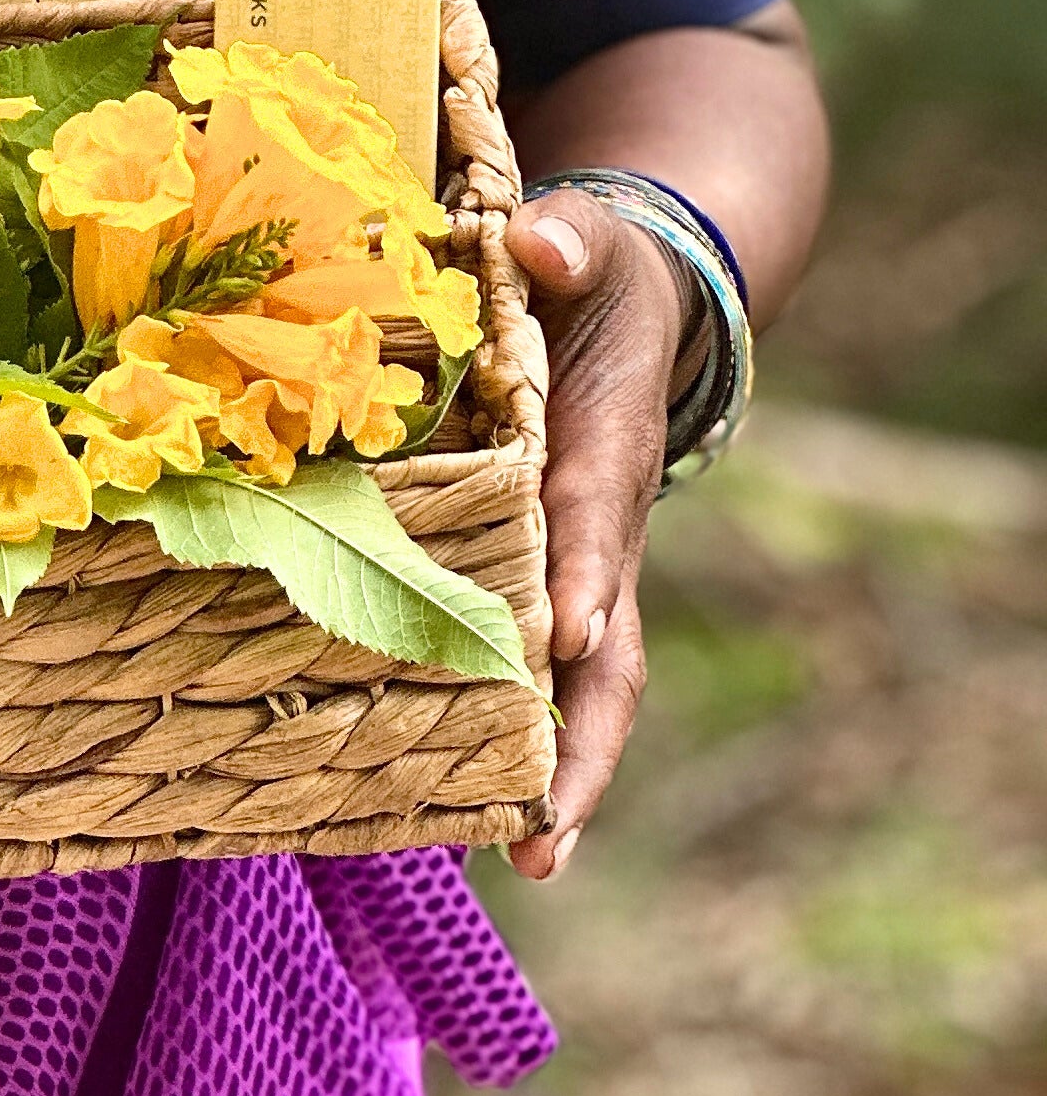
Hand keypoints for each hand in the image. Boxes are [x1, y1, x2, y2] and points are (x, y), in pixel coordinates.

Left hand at [503, 188, 689, 881]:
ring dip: (559, 768)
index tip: (566, 632)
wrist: (627, 298)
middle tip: (545, 831)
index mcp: (604, 440)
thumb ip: (565, 238)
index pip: (591, 510)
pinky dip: (518, 736)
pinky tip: (468, 806)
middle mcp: (602, 523)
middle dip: (582, 737)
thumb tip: (535, 236)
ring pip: (587, 682)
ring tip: (526, 859)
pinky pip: (542, 669)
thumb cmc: (587, 271)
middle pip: (610, 645)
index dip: (581, 567)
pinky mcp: (548, 578)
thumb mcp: (584, 241)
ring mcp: (583, 564)